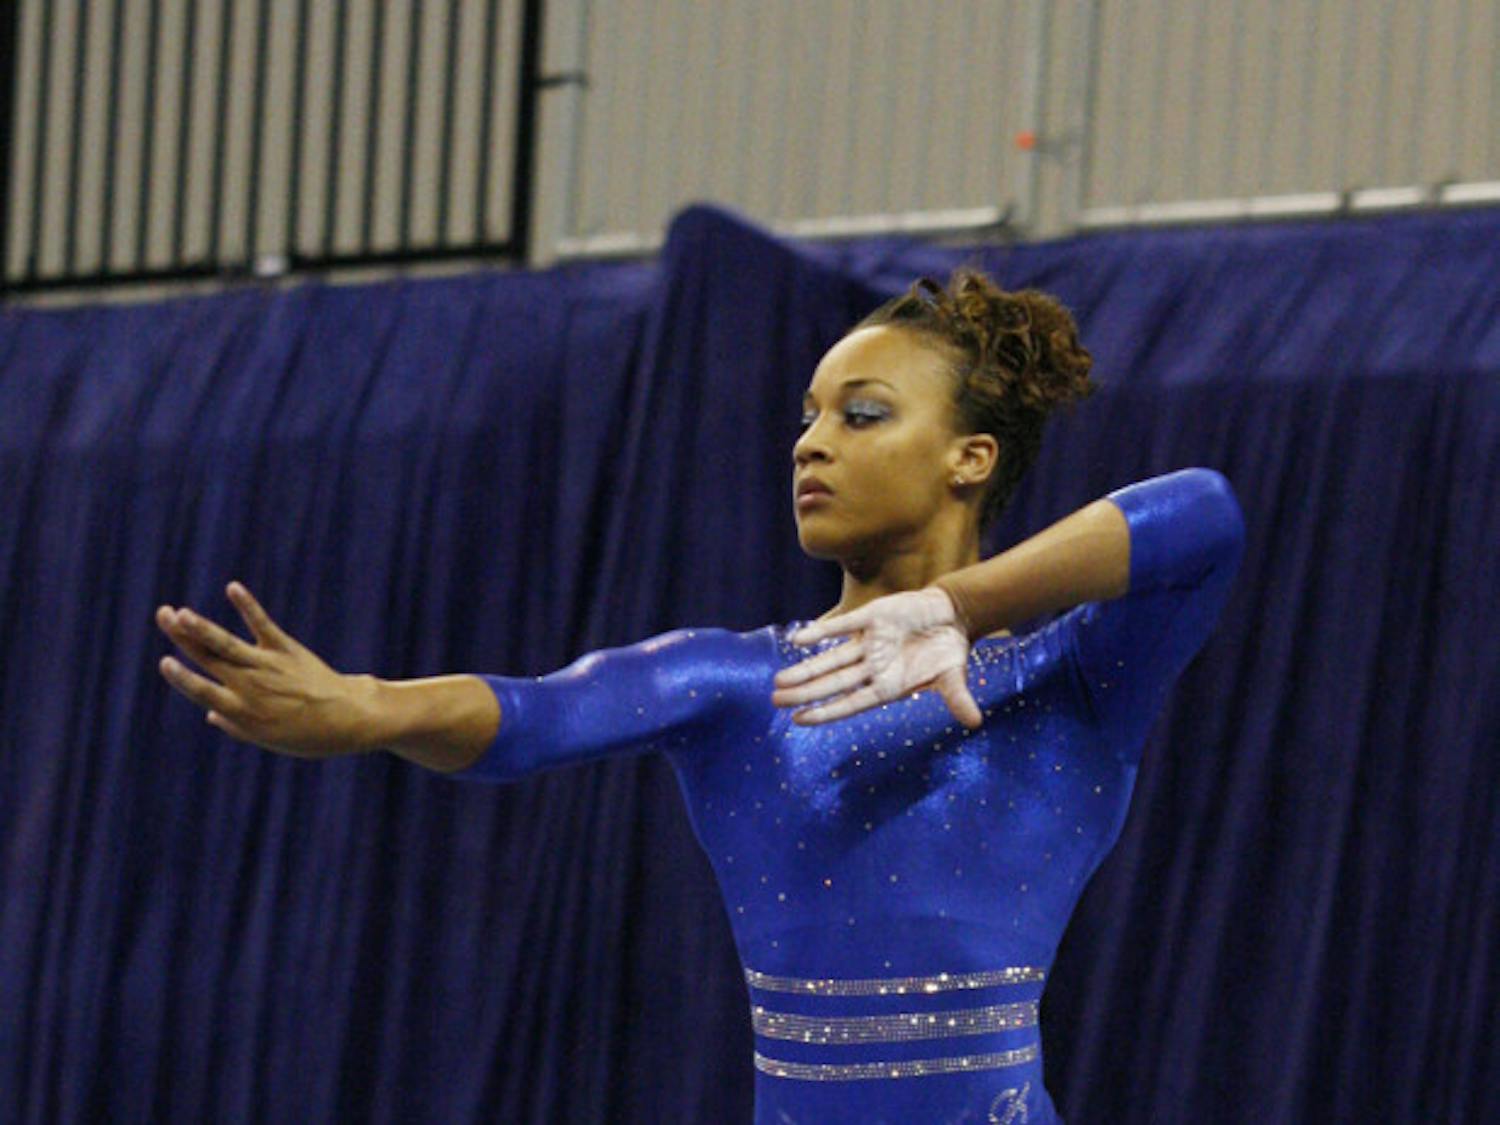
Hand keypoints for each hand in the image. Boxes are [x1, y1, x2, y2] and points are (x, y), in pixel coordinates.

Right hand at [155, 582, 375, 758]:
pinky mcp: (287, 650)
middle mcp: (250, 686)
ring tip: (180, 611)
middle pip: (209, 659)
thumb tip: (210, 715)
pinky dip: (247, 606)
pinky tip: (232, 588)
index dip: (182, 677)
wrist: (350, 718)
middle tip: (162, 615)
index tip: (164, 661)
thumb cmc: (309, 734)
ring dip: (202, 626)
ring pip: (227, 643)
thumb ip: (238, 726)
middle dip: (183, 637)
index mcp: (242, 712)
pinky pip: (262, 625)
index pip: (203, 692)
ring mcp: (268, 665)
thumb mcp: (271, 739)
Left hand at [771, 587, 981, 728]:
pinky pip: (843, 626)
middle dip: (805, 693)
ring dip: (806, 669)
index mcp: (888, 686)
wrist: (952, 617)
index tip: (799, 720)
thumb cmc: (948, 653)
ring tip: (779, 681)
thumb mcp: (953, 677)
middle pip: (832, 683)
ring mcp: (869, 644)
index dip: (826, 712)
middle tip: (775, 700)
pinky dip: (822, 632)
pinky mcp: (872, 618)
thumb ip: (957, 698)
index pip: (851, 703)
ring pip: (831, 660)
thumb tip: (975, 722)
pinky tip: (798, 640)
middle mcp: (872, 668)